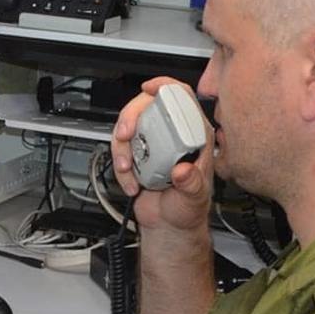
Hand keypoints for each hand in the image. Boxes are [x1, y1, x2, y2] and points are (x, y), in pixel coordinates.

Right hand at [110, 76, 214, 232]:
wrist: (168, 227)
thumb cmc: (188, 210)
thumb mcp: (194, 199)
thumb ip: (191, 184)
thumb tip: (183, 170)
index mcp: (194, 137)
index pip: (183, 98)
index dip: (166, 87)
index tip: (149, 89)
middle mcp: (172, 135)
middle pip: (148, 107)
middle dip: (131, 119)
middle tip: (125, 136)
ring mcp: (153, 144)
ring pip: (129, 128)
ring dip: (121, 148)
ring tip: (127, 169)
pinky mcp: (136, 156)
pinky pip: (120, 150)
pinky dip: (120, 167)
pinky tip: (131, 183)